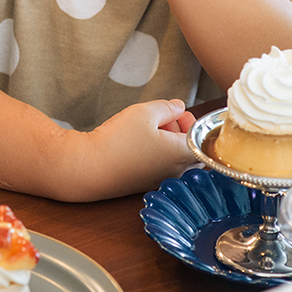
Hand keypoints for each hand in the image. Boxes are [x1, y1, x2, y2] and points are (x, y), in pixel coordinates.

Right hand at [72, 100, 196, 199]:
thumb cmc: (119, 141)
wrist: (89, 168)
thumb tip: (179, 107)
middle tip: (168, 117)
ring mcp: (160, 180)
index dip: (193, 123)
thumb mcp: (144, 112)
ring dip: (169, 142)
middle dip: (182, 132)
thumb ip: (167, 107)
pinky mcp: (144, 184)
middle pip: (191, 152)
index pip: (201, 140)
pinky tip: (140, 141)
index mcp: (182, 154)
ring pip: (175, 159)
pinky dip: (157, 153)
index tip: (181, 112)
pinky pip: (160, 167)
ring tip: (151, 126)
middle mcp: (175, 172)